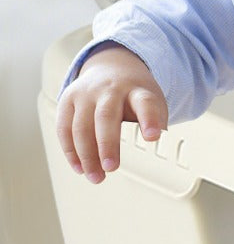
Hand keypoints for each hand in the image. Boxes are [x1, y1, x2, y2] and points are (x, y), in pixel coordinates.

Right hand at [56, 42, 167, 182]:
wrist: (112, 66)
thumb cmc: (134, 93)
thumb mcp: (151, 99)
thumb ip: (155, 121)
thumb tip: (158, 149)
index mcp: (137, 89)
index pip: (145, 102)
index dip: (150, 119)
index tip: (153, 137)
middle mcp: (110, 89)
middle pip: (106, 115)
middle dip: (107, 144)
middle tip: (111, 167)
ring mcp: (86, 93)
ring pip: (81, 126)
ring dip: (87, 156)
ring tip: (96, 177)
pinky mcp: (68, 100)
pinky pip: (64, 129)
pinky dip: (70, 152)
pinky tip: (80, 168)